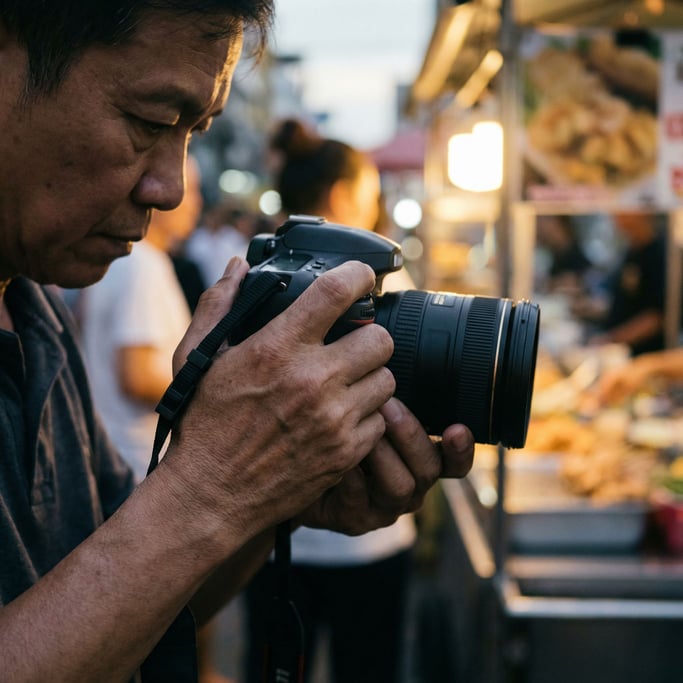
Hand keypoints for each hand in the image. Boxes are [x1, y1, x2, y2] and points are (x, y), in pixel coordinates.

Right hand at [161, 257, 396, 550]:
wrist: (212, 495)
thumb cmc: (205, 424)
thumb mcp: (198, 359)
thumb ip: (219, 306)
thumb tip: (238, 267)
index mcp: (277, 349)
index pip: (336, 293)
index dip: (358, 275)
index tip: (362, 275)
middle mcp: (312, 380)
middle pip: (380, 338)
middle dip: (370, 336)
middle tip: (352, 344)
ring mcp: (334, 419)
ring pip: (387, 379)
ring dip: (370, 376)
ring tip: (346, 382)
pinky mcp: (346, 452)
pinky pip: (380, 420)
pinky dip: (367, 416)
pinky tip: (342, 416)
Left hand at [297, 397, 473, 534]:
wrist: (296, 469)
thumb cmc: (334, 433)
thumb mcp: (365, 410)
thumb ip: (385, 395)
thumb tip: (389, 354)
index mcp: (420, 458)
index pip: (454, 459)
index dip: (461, 448)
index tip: (457, 428)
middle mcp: (410, 484)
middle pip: (430, 469)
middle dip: (411, 435)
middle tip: (388, 405)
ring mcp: (384, 506)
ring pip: (401, 487)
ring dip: (383, 454)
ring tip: (362, 427)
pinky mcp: (355, 519)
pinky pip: (359, 501)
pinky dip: (350, 475)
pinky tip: (336, 453)